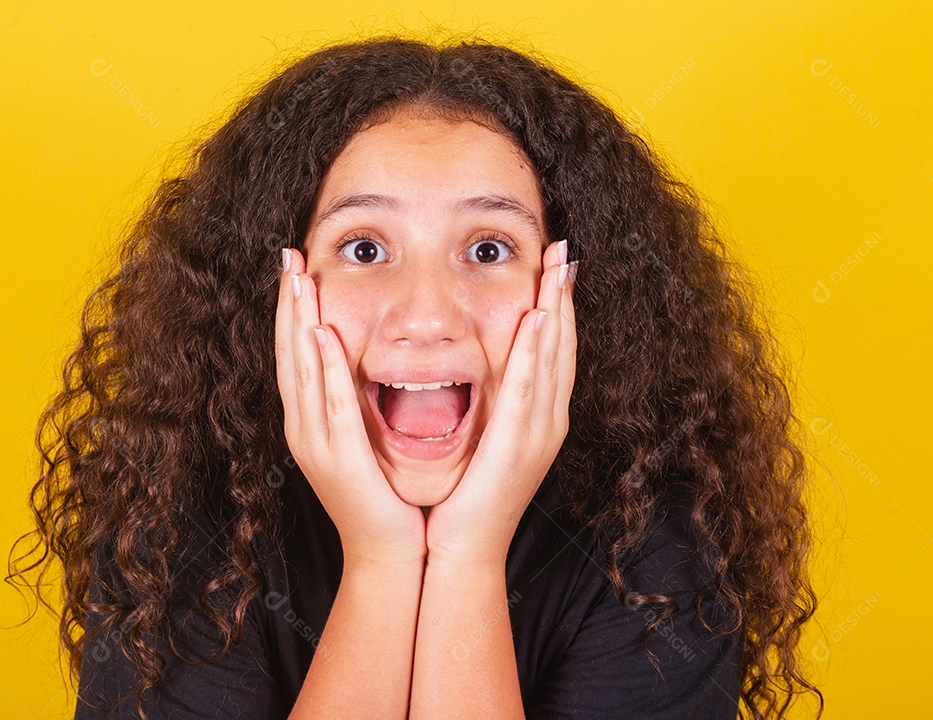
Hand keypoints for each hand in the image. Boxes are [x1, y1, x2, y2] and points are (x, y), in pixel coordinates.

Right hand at [275, 248, 426, 568]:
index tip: (295, 269)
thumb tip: (361, 358)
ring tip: (297, 281)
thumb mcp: (365, 438)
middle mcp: (305, 428)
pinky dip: (325, 369)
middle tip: (288, 257)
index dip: (292, 310)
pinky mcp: (339, 458)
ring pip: (302, 372)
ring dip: (298, 323)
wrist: (387, 550)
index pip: (296, 354)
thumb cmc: (383, 494)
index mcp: (311, 421)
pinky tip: (323, 337)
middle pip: (289, 354)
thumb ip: (357, 400)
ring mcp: (317, 444)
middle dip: (288, 304)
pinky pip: (331, 405)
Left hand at [424, 240, 577, 565]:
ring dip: (557, 308)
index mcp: (538, 418)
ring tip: (558, 265)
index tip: (555, 267)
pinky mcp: (518, 444)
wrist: (464, 549)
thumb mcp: (481, 442)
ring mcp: (539, 432)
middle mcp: (547, 420)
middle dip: (564, 295)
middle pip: (561, 345)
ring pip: (553, 358)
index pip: (553, 351)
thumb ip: (487, 407)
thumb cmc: (465, 497)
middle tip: (565, 249)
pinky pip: (528, 388)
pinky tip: (538, 319)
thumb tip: (478, 372)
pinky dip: (535, 352)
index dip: (557, 306)